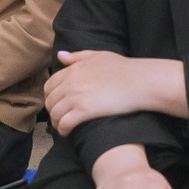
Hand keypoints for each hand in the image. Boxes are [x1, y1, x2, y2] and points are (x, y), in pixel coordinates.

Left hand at [44, 49, 178, 136]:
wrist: (139, 81)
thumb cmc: (123, 68)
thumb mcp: (98, 56)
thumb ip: (77, 56)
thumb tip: (60, 56)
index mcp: (73, 69)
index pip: (49, 85)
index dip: (51, 96)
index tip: (57, 103)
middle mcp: (70, 82)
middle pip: (50, 101)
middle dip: (52, 111)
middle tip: (60, 117)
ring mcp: (76, 97)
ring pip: (54, 114)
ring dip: (57, 122)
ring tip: (63, 127)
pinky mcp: (84, 111)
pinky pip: (64, 124)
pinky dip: (63, 130)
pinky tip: (68, 133)